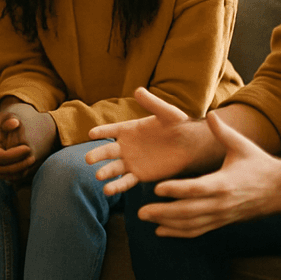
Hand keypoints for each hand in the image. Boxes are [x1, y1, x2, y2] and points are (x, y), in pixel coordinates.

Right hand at [0, 101, 56, 182]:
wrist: (6, 127)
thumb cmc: (9, 121)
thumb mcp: (9, 116)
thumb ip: (10, 118)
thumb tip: (14, 123)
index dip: (13, 155)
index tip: (28, 148)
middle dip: (17, 165)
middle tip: (33, 158)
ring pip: (3, 176)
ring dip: (18, 172)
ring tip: (32, 161)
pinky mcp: (0, 169)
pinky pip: (7, 178)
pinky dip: (18, 175)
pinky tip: (29, 167)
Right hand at [86, 88, 204, 194]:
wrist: (191, 144)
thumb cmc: (179, 124)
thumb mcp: (167, 112)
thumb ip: (152, 103)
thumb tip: (138, 90)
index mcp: (129, 129)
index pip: (110, 130)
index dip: (101, 132)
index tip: (92, 134)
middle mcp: (126, 146)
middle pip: (107, 151)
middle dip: (97, 155)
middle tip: (88, 159)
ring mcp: (131, 161)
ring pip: (114, 168)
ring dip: (105, 172)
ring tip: (98, 176)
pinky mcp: (140, 175)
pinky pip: (126, 181)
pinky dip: (117, 186)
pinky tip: (108, 190)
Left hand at [135, 111, 280, 236]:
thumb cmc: (258, 164)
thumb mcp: (242, 146)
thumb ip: (223, 132)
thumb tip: (210, 114)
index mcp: (224, 183)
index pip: (196, 189)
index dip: (176, 190)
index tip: (156, 188)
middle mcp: (221, 203)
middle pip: (188, 211)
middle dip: (163, 212)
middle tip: (140, 211)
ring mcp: (221, 216)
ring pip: (191, 224)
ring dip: (167, 224)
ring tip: (145, 219)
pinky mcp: (221, 222)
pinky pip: (198, 231)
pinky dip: (178, 233)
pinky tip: (161, 231)